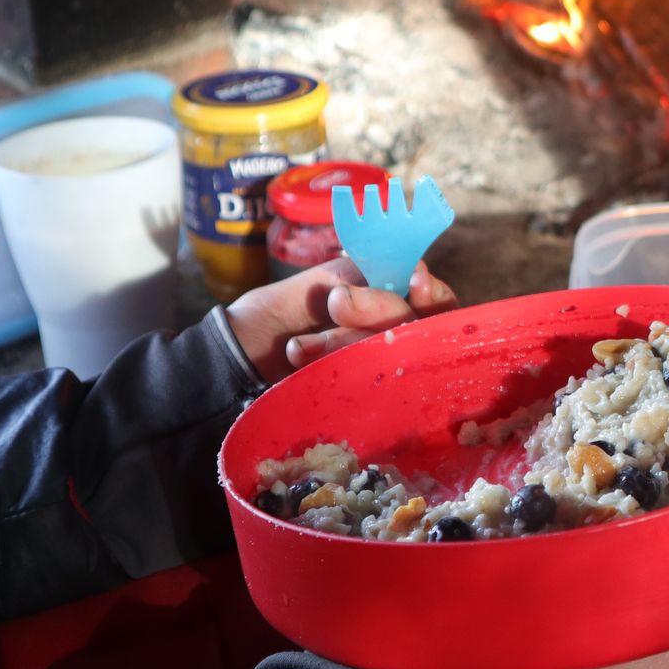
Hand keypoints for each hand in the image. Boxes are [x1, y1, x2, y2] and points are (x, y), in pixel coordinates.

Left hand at [225, 257, 459, 382]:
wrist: (232, 362)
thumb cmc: (275, 317)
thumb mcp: (319, 281)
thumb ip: (365, 274)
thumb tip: (414, 267)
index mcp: (389, 303)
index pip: (437, 302)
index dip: (433, 294)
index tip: (414, 281)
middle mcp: (392, 340)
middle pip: (418, 329)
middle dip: (378, 310)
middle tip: (335, 302)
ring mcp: (377, 373)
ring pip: (393, 358)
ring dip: (346, 343)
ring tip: (301, 343)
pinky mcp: (359, 400)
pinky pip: (371, 389)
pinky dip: (337, 367)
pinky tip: (304, 357)